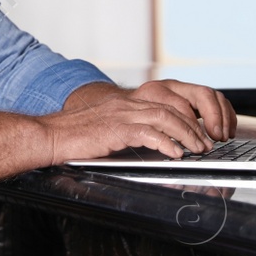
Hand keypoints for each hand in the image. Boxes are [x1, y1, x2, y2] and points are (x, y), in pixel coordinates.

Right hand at [37, 79, 234, 162]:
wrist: (49, 136)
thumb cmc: (76, 137)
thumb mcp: (109, 129)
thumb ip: (131, 131)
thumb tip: (159, 145)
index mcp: (127, 103)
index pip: (168, 101)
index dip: (189, 116)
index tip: (200, 132)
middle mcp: (127, 104)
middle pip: (172, 108)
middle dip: (194, 127)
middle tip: (206, 144)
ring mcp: (121, 114)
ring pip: (165, 117)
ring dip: (186, 134)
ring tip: (198, 149)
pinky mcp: (114, 129)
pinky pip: (147, 132)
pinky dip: (166, 143)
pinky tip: (175, 154)